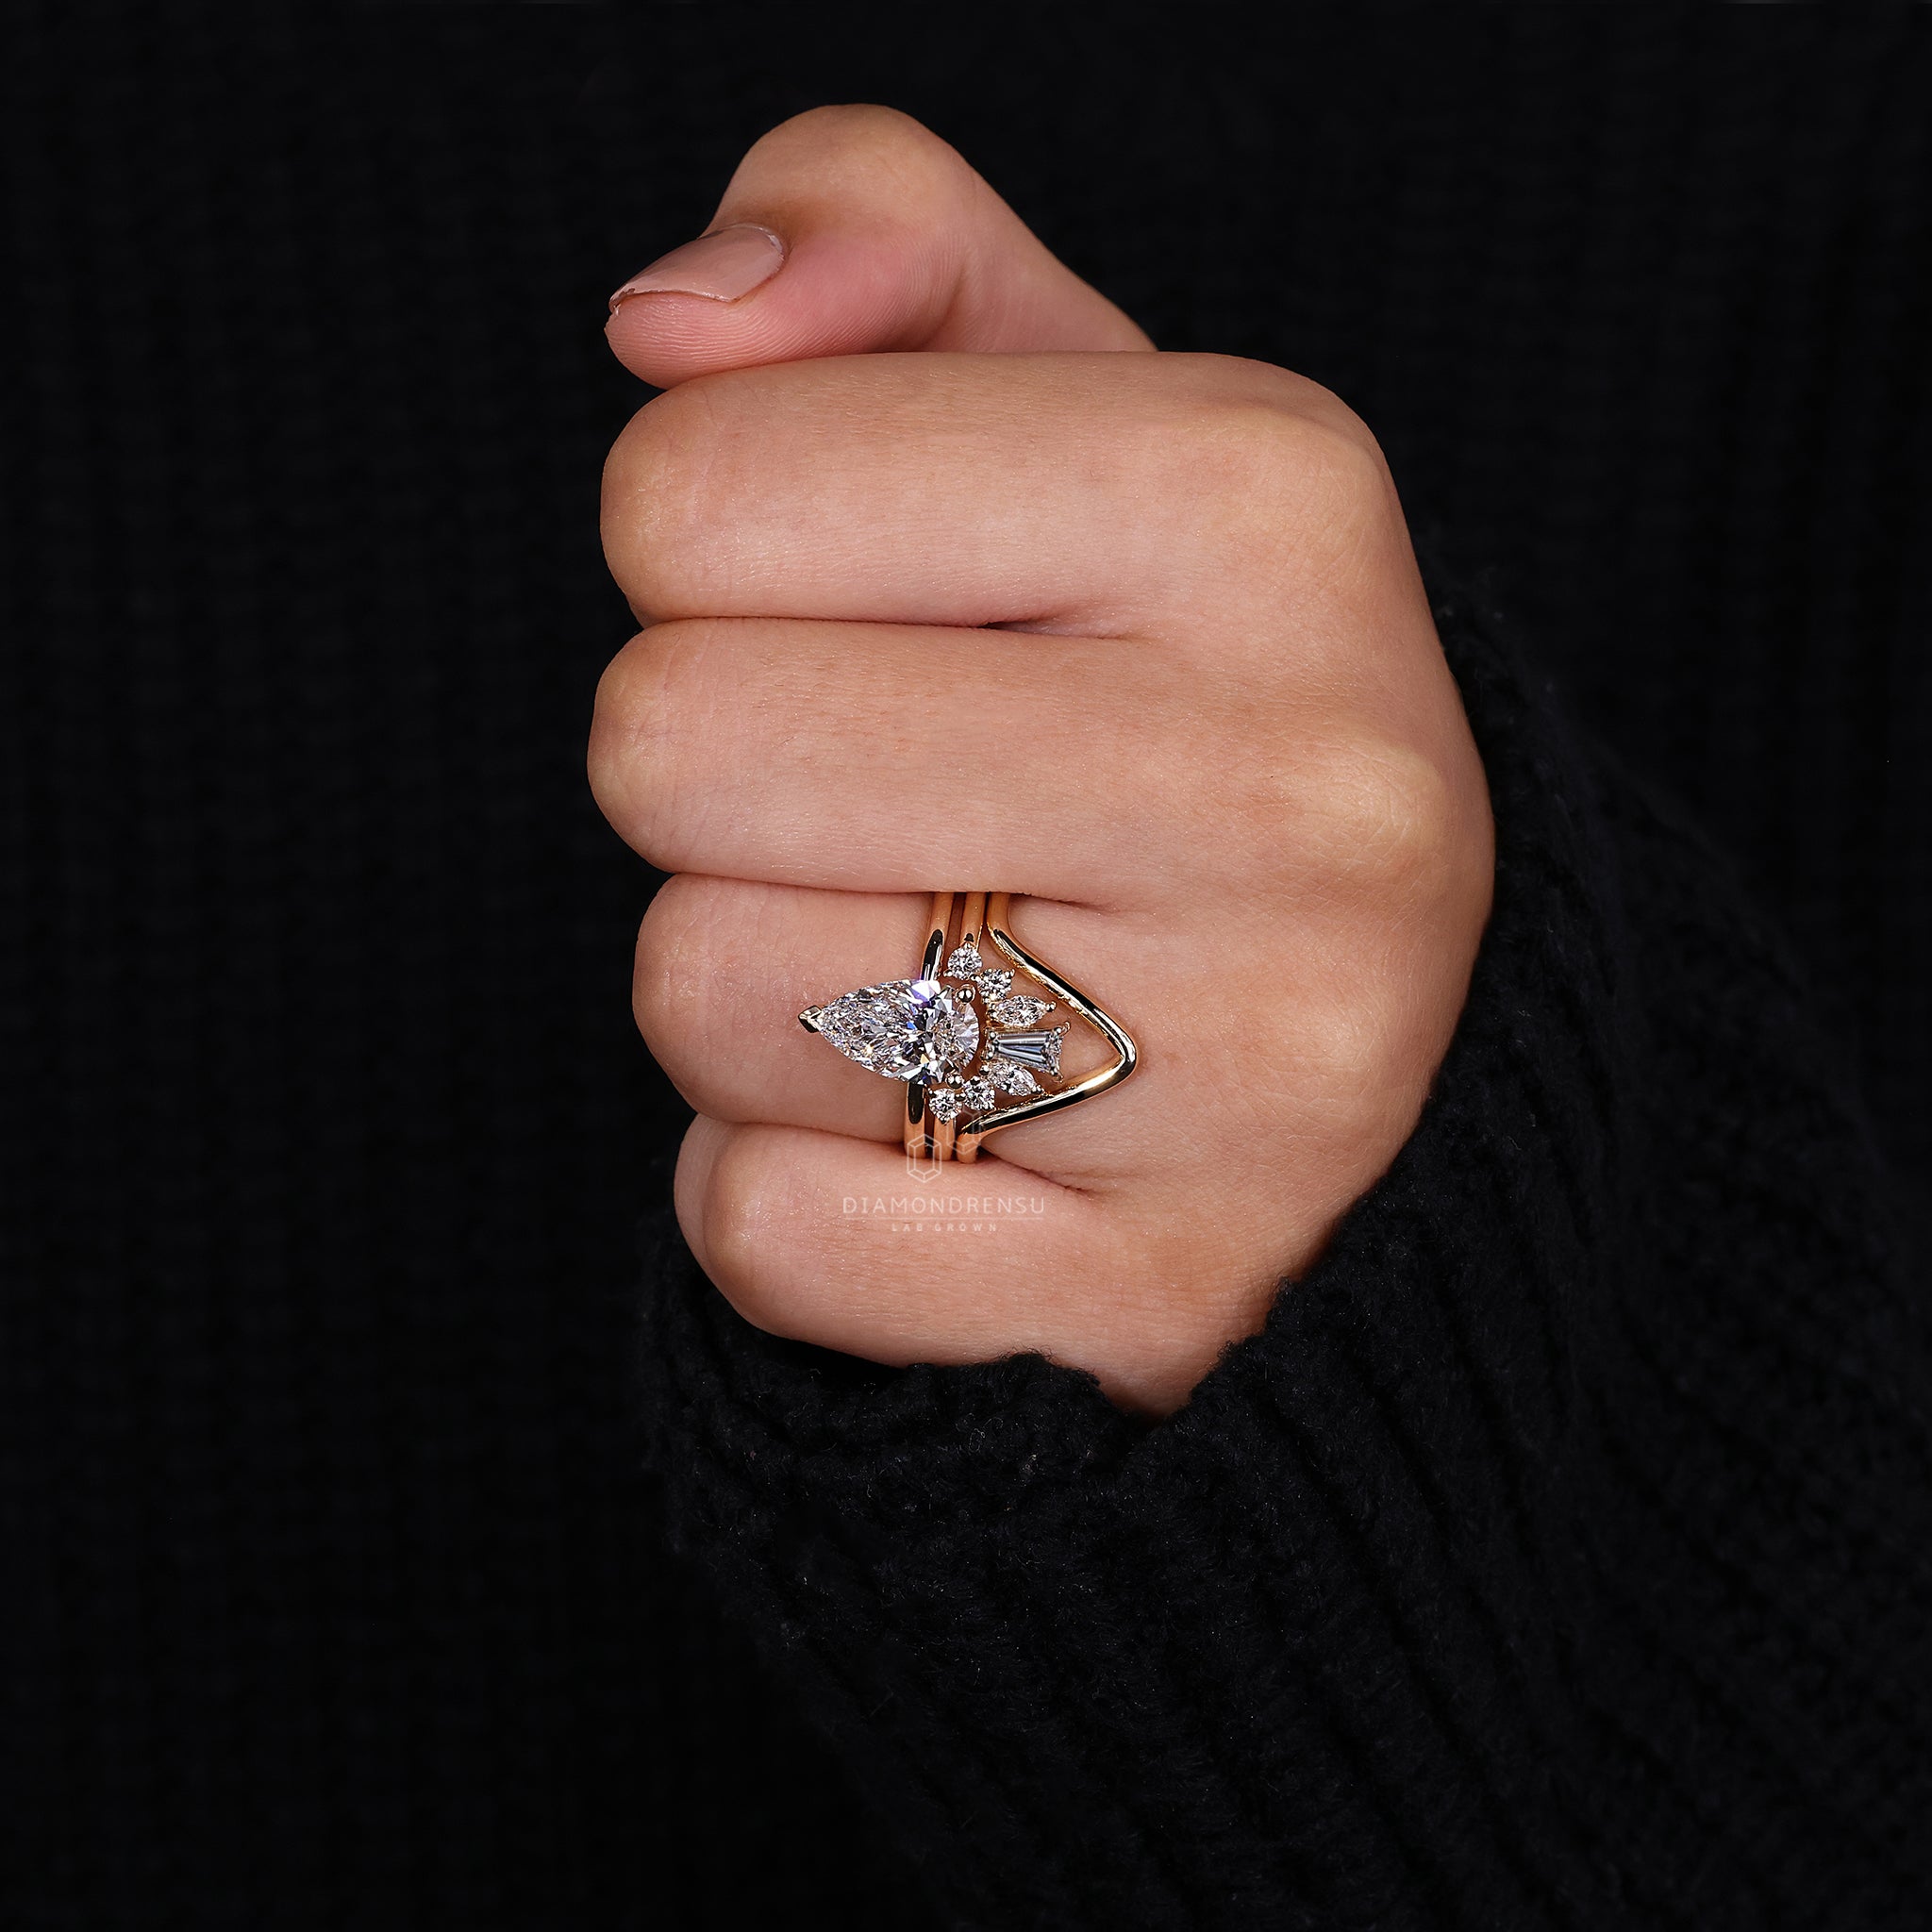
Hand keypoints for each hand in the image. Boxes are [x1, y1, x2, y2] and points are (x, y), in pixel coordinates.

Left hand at [592, 108, 1492, 1415]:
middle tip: (891, 811)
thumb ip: (885, 247)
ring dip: (756, 989)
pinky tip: (953, 1152)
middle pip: (663, 739)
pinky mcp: (1164, 1301)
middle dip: (715, 777)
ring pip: (700, 992)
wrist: (1407, 1053)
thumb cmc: (1184, 703)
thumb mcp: (1088, 411)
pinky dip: (791, 1189)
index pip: (690, 488)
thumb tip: (667, 322)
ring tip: (952, 976)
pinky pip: (764, 1231)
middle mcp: (1297, 784)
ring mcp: (1260, 1071)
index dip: (715, 556)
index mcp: (1265, 500)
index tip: (871, 619)